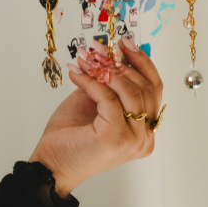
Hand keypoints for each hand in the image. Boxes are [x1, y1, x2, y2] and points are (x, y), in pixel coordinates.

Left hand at [28, 39, 164, 195]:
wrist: (52, 164)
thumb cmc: (72, 136)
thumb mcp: (94, 103)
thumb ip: (109, 83)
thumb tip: (114, 50)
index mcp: (145, 129)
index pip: (155, 89)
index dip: (142, 62)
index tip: (125, 42)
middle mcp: (145, 137)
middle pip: (147, 88)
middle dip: (122, 61)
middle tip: (98, 47)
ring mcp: (134, 139)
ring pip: (131, 92)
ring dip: (105, 70)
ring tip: (85, 58)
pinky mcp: (116, 137)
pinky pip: (108, 98)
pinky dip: (91, 82)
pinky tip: (77, 73)